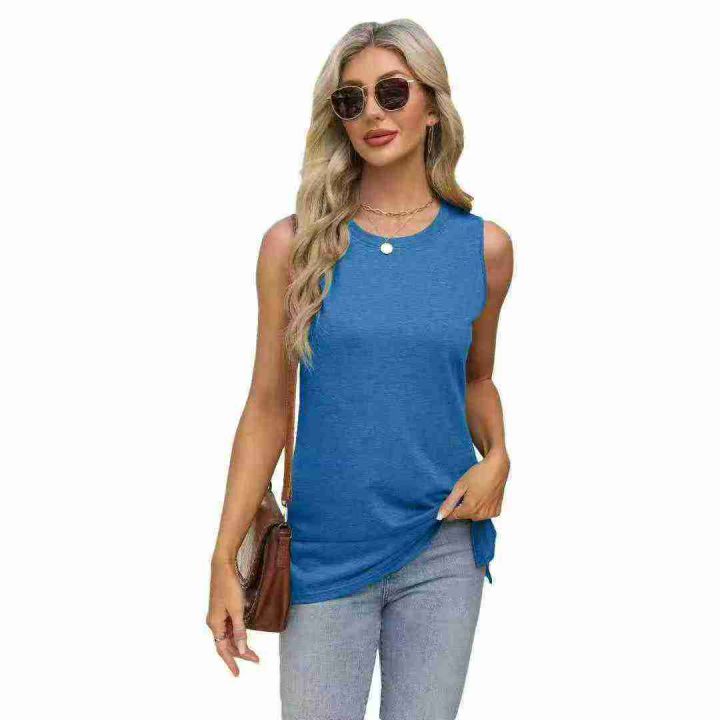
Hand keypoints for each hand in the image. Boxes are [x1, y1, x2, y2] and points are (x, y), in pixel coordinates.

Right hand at [206, 560, 259, 675]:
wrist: (222, 566)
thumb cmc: (229, 587)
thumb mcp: (237, 610)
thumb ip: (240, 630)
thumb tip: (241, 649)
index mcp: (215, 624)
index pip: (223, 649)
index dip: (231, 662)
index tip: (237, 674)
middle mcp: (214, 622)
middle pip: (226, 644)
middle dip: (240, 653)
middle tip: (255, 659)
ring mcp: (217, 615)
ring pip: (228, 636)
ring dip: (239, 644)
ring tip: (252, 652)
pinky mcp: (222, 609)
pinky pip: (228, 627)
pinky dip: (236, 634)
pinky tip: (243, 636)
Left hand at [438, 450, 509, 521]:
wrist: (497, 468)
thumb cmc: (478, 474)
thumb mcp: (460, 486)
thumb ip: (449, 503)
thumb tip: (439, 516)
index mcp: (470, 508)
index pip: (454, 516)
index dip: (451, 509)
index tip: (454, 499)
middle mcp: (481, 514)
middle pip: (464, 516)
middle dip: (462, 507)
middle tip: (466, 493)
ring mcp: (490, 513)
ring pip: (475, 517)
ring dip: (472, 509)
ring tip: (475, 493)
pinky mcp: (497, 511)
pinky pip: (485, 515)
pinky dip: (482, 509)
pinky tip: (483, 497)